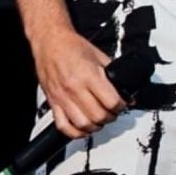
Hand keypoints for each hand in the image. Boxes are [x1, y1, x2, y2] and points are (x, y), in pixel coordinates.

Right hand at [30, 25, 125, 139]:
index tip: (123, 104)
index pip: (111, 101)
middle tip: (113, 112)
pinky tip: (83, 128)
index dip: (121, 105)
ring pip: (82, 124)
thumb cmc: (72, 47)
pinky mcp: (53, 102)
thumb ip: (111, 72)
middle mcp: (75, 88)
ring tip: (100, 120)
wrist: (50, 42)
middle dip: (111, 117)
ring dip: (95, 126)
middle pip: (99, 116)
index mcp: (88, 75)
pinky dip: (75, 132)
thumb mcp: (98, 55)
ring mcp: (63, 97)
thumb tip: (124, 87)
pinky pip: (63, 126)